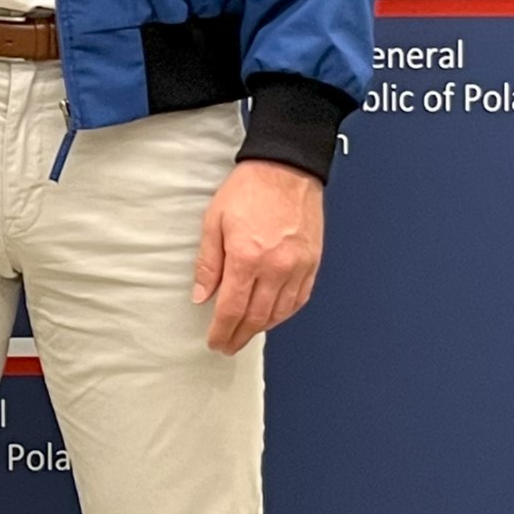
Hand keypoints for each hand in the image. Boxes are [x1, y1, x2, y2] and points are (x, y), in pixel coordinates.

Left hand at [191, 160, 324, 355]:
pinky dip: (284, 314)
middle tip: (227, 345)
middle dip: (239, 336)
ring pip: (279, 313)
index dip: (221, 331)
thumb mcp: (214, 221)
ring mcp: (297, 267)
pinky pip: (299, 299)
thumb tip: (201, 295)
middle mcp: (275, 267)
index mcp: (247, 257)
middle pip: (256, 318)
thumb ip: (208, 263)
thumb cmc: (249, 189)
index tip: (215, 342)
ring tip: (246, 333)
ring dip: (261, 329)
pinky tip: (272, 317)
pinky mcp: (312, 263)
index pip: (231, 309)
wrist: (286, 168)